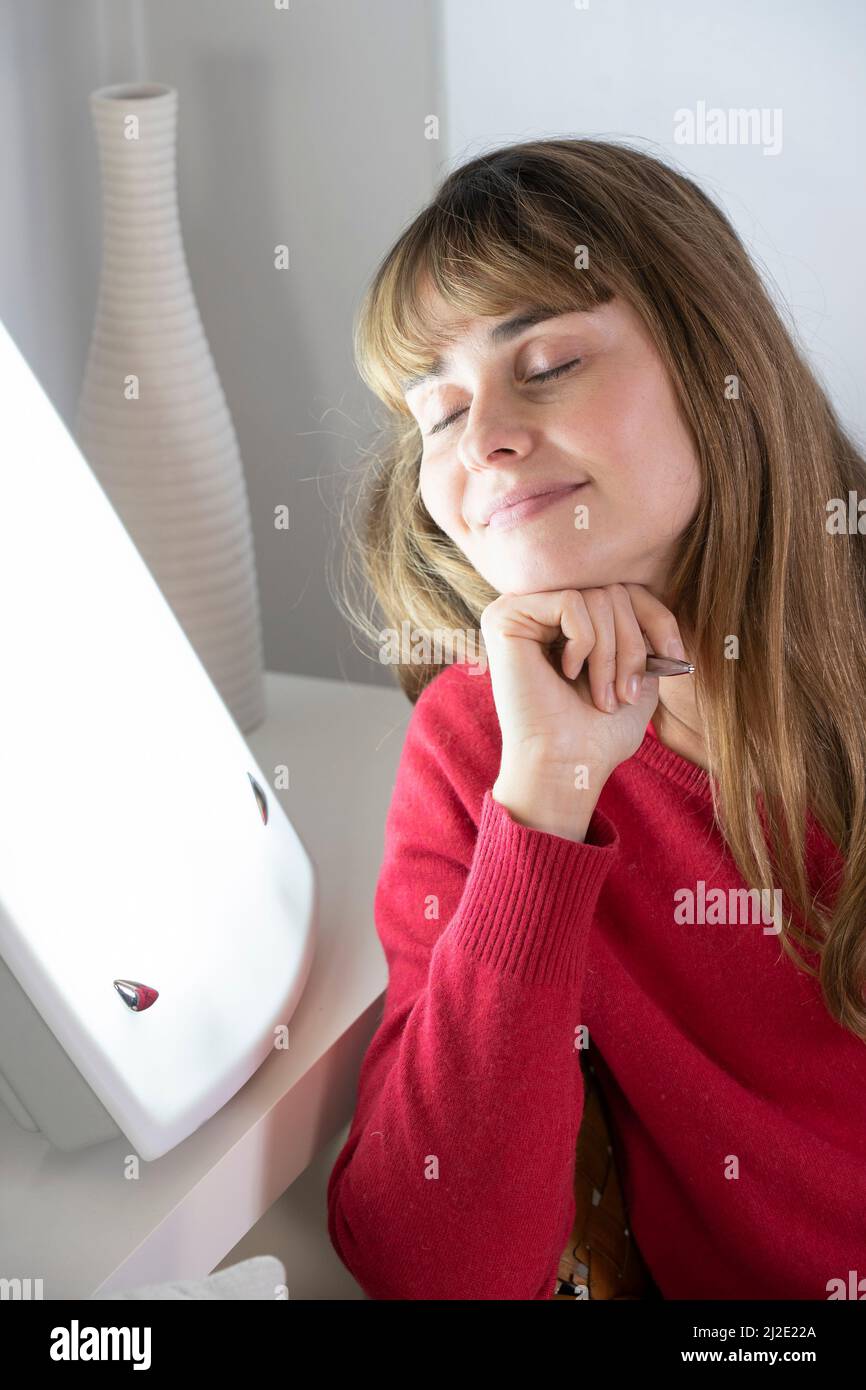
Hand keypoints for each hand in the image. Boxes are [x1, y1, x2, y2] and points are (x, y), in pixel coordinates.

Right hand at [481, 584, 686, 838]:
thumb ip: (643, 631)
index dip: (658, 619)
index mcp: (567, 621)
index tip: (675, 658)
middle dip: (632, 645)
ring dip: (611, 653)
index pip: (625, 591)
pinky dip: (584, 642)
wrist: (567, 764)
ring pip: (594, 597)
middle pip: (611, 592)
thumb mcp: (636, 673)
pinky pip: (569, 602)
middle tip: (626, 694)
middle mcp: (539, 609)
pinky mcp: (504, 617)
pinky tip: (568, 674)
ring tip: (602, 696)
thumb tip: (658, 602)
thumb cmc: (597, 731)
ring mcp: (519, 610)